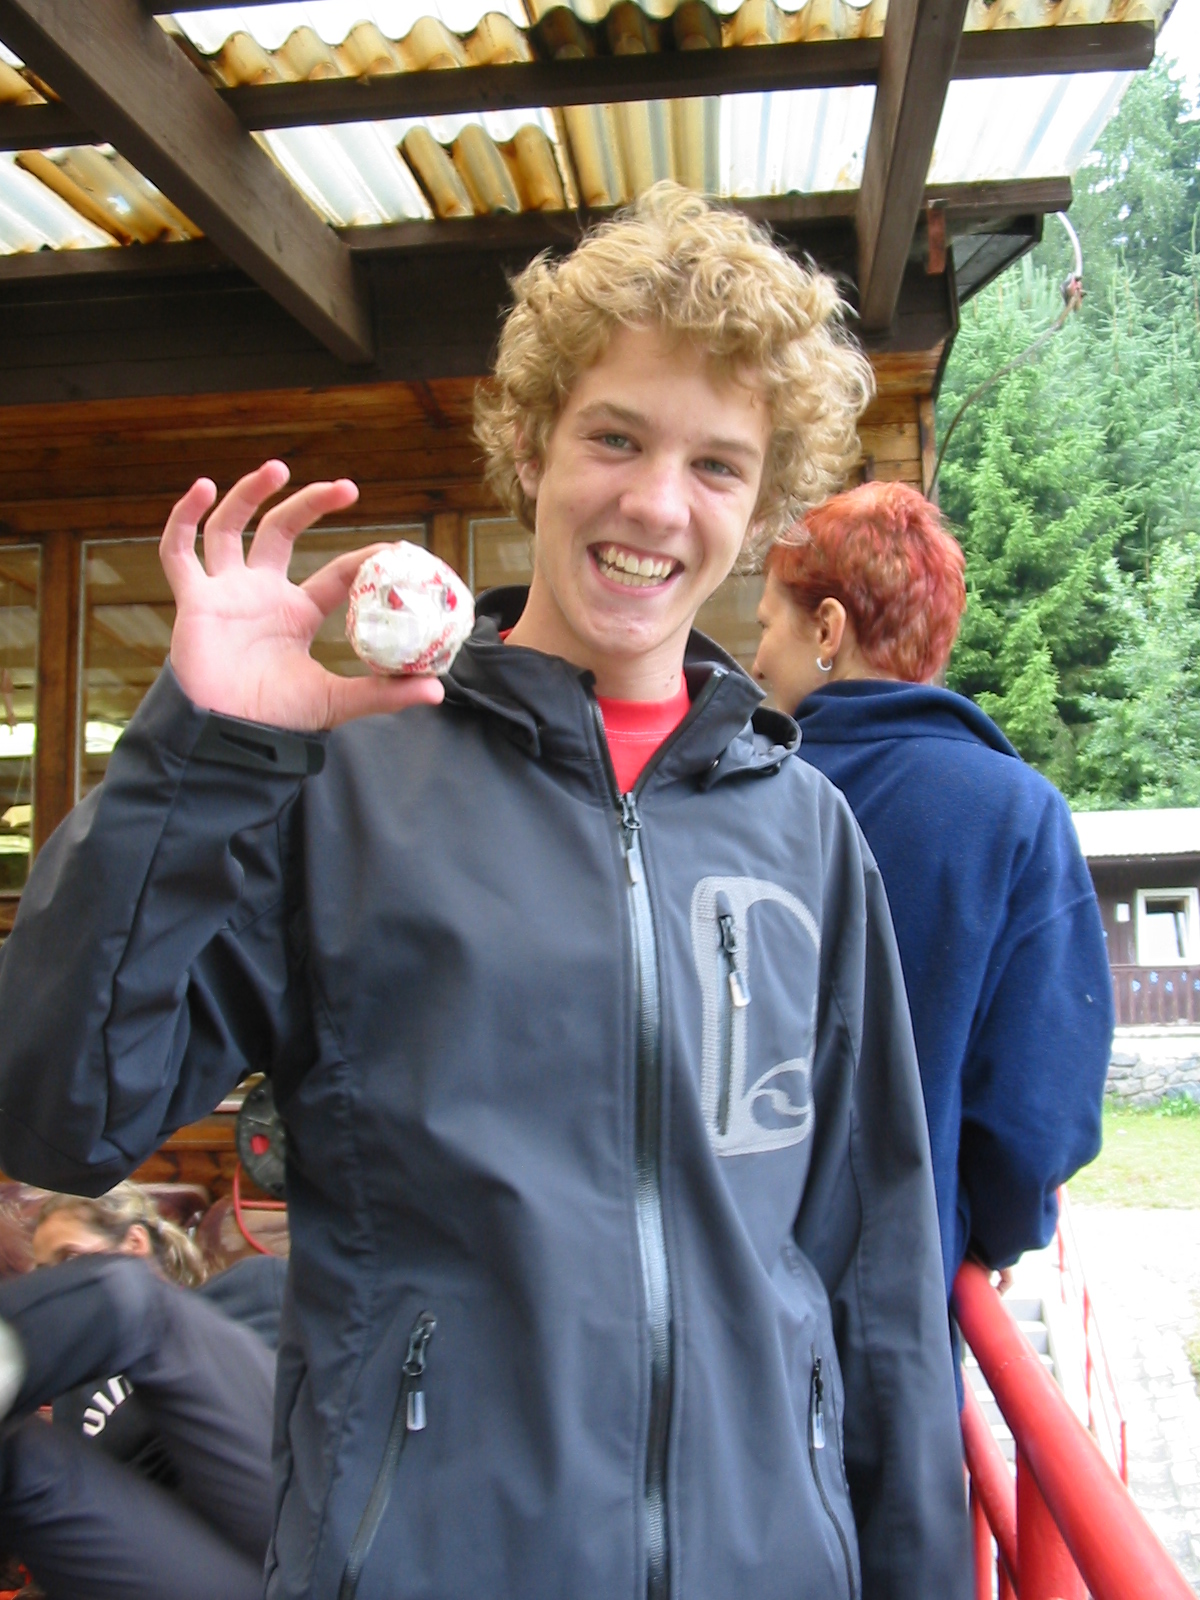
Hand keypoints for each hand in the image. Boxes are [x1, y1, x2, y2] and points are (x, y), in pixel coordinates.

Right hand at [160, 461, 445, 730]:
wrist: (226, 737)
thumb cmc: (276, 719)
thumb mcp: (337, 700)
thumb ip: (383, 693)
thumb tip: (438, 689)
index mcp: (297, 612)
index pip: (336, 572)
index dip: (365, 558)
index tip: (396, 547)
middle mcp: (260, 592)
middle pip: (281, 531)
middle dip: (310, 504)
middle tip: (347, 487)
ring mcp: (224, 592)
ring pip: (230, 527)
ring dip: (249, 493)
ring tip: (278, 468)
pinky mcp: (193, 599)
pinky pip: (178, 551)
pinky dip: (184, 519)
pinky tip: (200, 489)